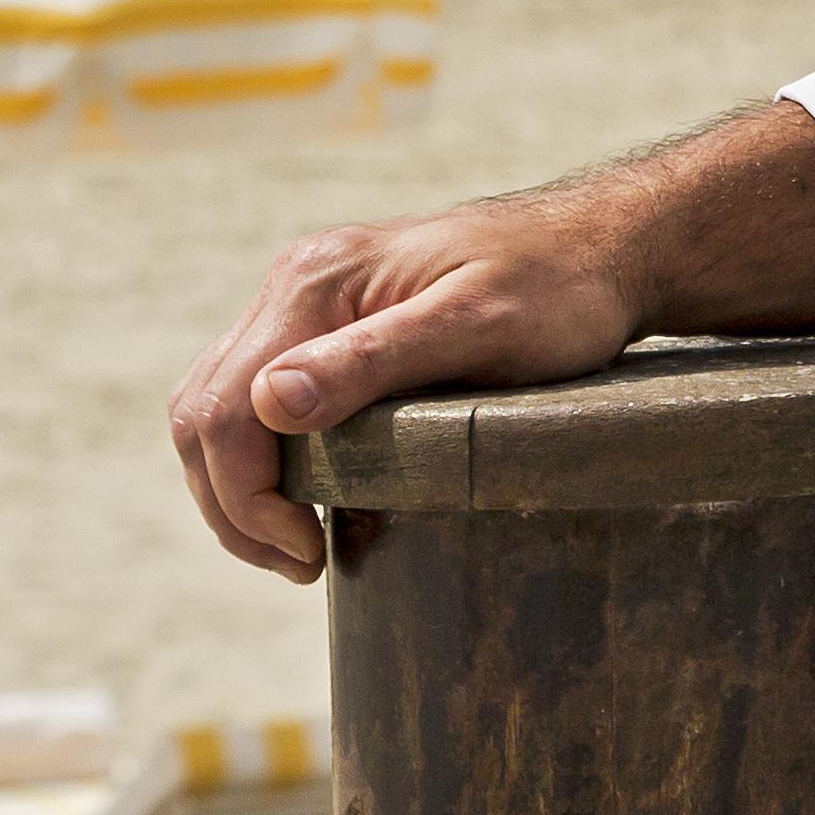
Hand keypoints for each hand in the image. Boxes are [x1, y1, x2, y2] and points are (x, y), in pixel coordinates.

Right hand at [164, 101, 814, 579]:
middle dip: (235, 504)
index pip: (227, 409)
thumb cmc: (559, 288)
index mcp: (316, 282)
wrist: (608, 249)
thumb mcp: (479, 326)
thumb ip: (375, 360)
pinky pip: (264, 403)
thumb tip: (272, 405)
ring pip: (224, 411)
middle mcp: (298, 286)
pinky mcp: (333, 329)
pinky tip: (315, 504)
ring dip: (242, 489)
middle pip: (206, 413)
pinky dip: (268, 463)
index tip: (306, 554)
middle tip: (300, 564)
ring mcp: (311, 306)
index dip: (247, 498)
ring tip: (301, 548)